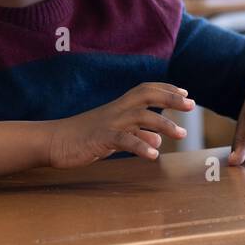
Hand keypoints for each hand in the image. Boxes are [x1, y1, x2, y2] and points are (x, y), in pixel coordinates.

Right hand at [47, 83, 191, 167]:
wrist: (53, 142)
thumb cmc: (83, 137)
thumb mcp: (114, 135)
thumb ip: (137, 135)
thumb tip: (158, 141)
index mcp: (119, 106)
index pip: (146, 90)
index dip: (166, 89)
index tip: (185, 93)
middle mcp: (117, 110)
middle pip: (147, 95)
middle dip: (170, 98)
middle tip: (191, 105)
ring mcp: (109, 123)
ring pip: (140, 116)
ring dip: (163, 124)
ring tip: (181, 134)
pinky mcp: (100, 138)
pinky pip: (124, 140)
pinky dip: (140, 146)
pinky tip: (153, 155)